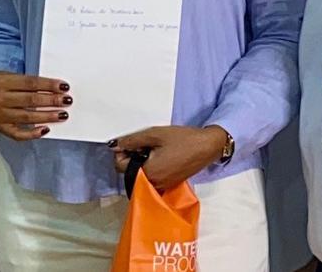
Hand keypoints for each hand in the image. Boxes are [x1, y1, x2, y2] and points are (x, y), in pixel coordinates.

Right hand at [0, 71, 70, 140]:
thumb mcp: (9, 76)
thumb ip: (27, 83)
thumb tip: (53, 90)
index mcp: (2, 82)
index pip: (30, 84)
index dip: (48, 85)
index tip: (64, 87)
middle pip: (30, 101)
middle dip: (51, 101)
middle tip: (67, 101)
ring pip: (27, 118)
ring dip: (47, 117)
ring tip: (62, 115)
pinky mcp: (0, 128)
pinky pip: (18, 134)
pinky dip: (33, 133)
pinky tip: (46, 130)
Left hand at [109, 125, 226, 190]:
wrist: (207, 146)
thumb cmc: (182, 139)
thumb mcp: (154, 134)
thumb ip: (131, 141)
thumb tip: (114, 145)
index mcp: (147, 173)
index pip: (120, 167)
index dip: (122, 152)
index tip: (132, 142)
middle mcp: (153, 184)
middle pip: (129, 172)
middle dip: (132, 158)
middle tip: (145, 144)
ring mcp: (162, 186)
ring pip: (140, 175)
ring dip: (142, 163)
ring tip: (155, 149)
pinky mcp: (169, 184)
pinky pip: (152, 178)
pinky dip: (151, 168)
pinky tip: (162, 156)